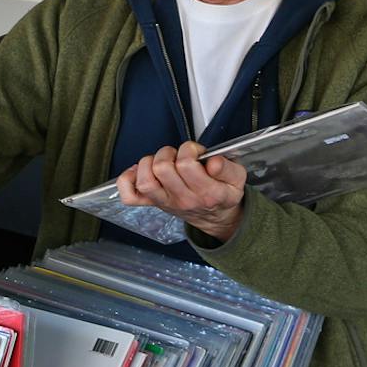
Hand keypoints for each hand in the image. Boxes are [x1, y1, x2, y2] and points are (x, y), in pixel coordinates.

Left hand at [117, 141, 246, 241]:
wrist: (216, 217)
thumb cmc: (223, 193)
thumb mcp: (237, 179)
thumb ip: (229, 168)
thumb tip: (213, 162)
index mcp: (207, 192)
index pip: (187, 164)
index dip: (189, 149)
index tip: (196, 152)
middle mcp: (184, 199)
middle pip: (162, 168)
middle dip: (169, 152)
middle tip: (178, 156)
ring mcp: (165, 202)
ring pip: (146, 180)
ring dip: (150, 162)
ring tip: (163, 162)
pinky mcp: (152, 204)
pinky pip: (130, 196)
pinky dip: (128, 180)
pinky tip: (140, 171)